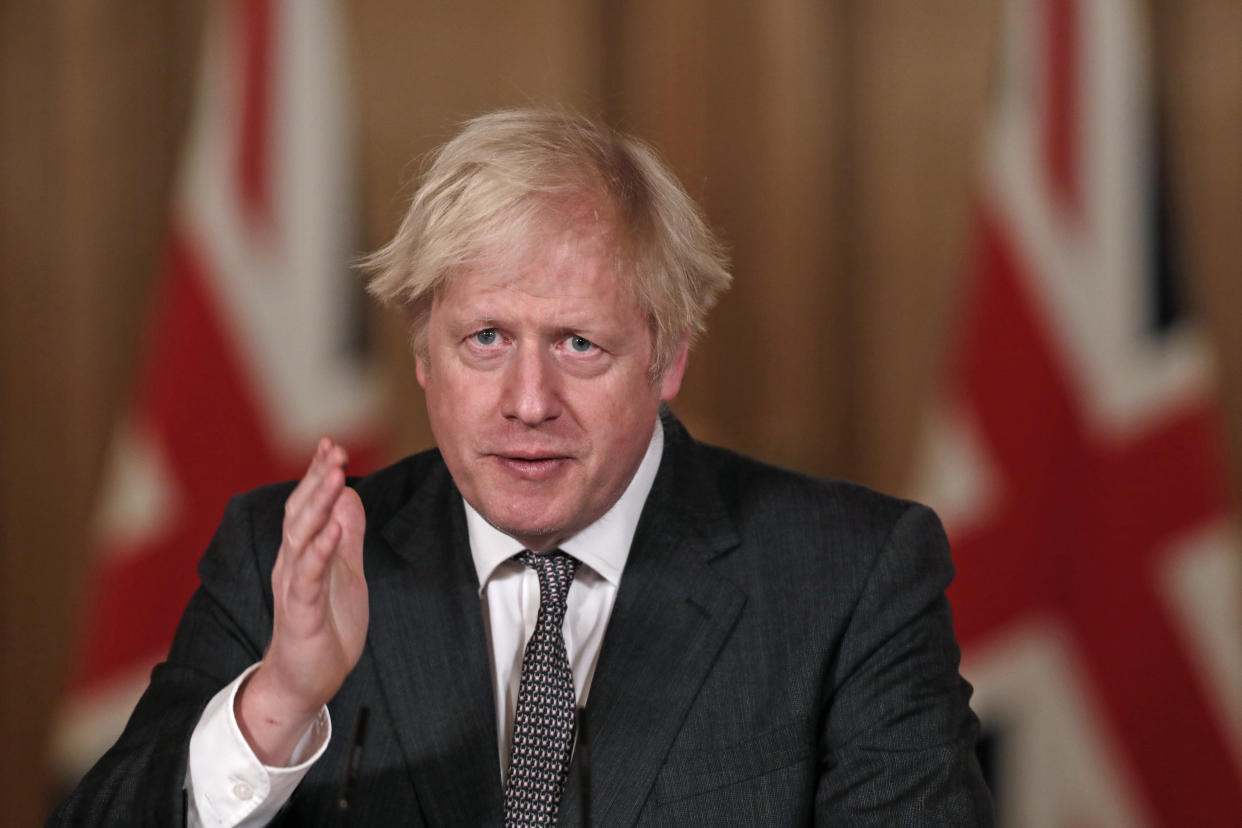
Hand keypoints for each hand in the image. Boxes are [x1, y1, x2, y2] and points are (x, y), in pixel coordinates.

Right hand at [236, 438, 367, 764]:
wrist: (306, 681)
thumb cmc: (325, 626)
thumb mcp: (345, 573)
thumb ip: (346, 536)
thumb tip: (350, 497)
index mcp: (302, 553)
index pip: (308, 506)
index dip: (318, 475)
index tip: (331, 444)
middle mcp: (292, 564)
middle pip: (301, 513)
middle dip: (317, 479)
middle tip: (333, 449)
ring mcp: (294, 587)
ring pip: (301, 538)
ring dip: (318, 504)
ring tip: (335, 476)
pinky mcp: (301, 612)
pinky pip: (309, 576)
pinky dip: (321, 550)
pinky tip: (334, 528)